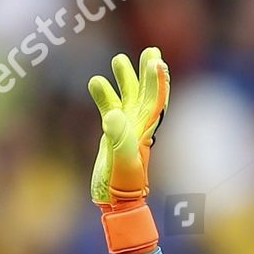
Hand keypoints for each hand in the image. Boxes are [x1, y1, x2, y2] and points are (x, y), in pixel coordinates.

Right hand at [87, 46, 169, 253]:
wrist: (115, 201)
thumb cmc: (122, 184)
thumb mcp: (121, 161)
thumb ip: (119, 137)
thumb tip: (114, 114)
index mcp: (146, 130)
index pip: (156, 100)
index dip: (158, 80)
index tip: (157, 61)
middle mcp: (139, 126)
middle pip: (147, 94)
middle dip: (149, 73)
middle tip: (151, 52)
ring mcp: (126, 128)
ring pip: (128, 98)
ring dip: (126, 79)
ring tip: (119, 60)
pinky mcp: (112, 134)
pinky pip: (110, 108)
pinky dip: (104, 95)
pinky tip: (95, 82)